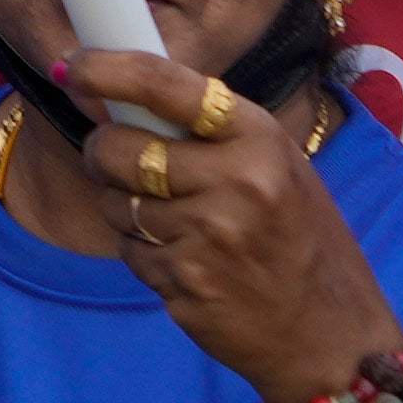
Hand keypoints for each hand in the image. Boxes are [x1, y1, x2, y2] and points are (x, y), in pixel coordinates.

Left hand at [49, 44, 400, 400]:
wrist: (331, 335)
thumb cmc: (300, 240)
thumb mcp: (278, 167)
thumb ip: (209, 132)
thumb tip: (114, 95)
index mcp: (260, 139)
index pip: (163, 85)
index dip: (105, 70)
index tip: (72, 67)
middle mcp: (236, 182)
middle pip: (117, 148)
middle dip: (105, 153)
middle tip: (122, 162)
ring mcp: (208, 235)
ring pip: (114, 202)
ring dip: (126, 209)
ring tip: (178, 223)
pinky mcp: (184, 281)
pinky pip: (129, 251)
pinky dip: (143, 252)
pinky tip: (187, 261)